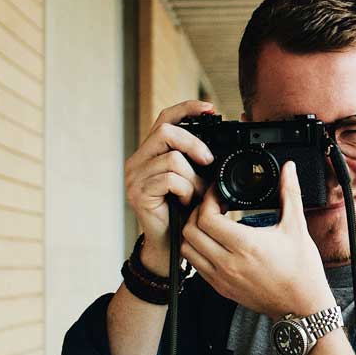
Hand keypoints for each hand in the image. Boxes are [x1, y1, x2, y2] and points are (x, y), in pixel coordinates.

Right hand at [124, 100, 215, 273]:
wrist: (170, 246)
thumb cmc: (183, 212)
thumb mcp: (194, 180)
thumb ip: (198, 161)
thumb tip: (221, 145)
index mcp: (151, 152)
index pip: (165, 118)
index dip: (187, 109)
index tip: (210, 108)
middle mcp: (138, 161)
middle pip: (165, 131)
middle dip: (193, 144)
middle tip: (209, 161)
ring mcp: (135, 177)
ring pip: (171, 158)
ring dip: (192, 178)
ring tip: (195, 194)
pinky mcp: (138, 193)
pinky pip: (170, 179)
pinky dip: (186, 190)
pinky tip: (186, 201)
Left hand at [180, 161, 335, 319]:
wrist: (302, 306)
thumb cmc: (302, 271)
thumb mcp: (296, 228)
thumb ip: (289, 194)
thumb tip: (288, 169)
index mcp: (246, 245)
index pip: (206, 217)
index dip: (208, 200)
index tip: (218, 193)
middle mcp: (228, 263)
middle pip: (190, 231)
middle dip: (197, 212)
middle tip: (211, 205)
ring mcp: (222, 278)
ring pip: (187, 249)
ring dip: (192, 232)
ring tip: (208, 223)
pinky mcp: (221, 288)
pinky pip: (195, 266)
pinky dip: (198, 250)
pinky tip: (213, 243)